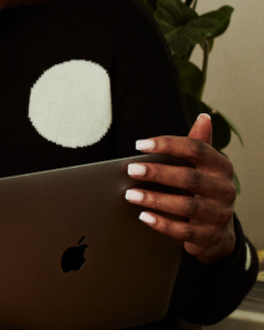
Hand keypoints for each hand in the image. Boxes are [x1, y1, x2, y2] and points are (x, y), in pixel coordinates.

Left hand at [124, 113, 236, 263]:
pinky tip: (143, 216)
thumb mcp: (203, 168)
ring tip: (130, 195)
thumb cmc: (203, 190)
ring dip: (155, 199)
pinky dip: (163, 223)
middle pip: (190, 178)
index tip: (139, 144)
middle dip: (157, 173)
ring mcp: (220, 214)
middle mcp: (225, 190)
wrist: (219, 230)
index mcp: (221, 167)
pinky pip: (185, 231)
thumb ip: (199, 144)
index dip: (168, 145)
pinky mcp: (211, 236)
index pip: (196, 149)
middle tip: (130, 169)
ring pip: (187, 205)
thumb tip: (203, 117)